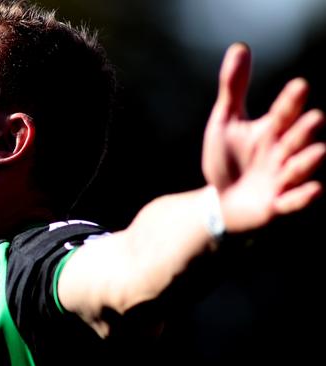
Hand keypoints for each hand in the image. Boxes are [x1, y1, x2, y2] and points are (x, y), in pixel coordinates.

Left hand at [202, 43, 324, 232]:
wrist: (220, 200)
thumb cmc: (227, 157)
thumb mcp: (225, 121)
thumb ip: (234, 87)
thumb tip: (240, 47)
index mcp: (272, 130)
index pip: (284, 112)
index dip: (291, 101)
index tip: (299, 86)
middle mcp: (283, 152)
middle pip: (299, 138)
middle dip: (305, 131)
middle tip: (312, 120)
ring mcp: (282, 179)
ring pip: (301, 168)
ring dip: (307, 162)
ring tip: (317, 151)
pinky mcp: (277, 204)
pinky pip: (294, 201)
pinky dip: (303, 197)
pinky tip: (314, 189)